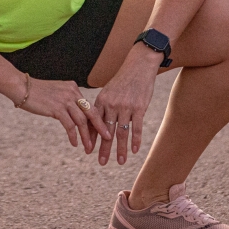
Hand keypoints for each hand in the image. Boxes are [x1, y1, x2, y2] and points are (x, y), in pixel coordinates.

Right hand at [19, 77, 110, 152]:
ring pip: (81, 121)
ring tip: (89, 148)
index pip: (89, 106)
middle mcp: (72, 93)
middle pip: (91, 112)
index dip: (96, 119)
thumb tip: (74, 114)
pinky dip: (73, 136)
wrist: (21, 87)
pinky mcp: (57, 109)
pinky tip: (75, 143)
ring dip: (86, 136)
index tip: (102, 130)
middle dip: (100, 127)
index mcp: (74, 88)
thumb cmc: (38, 92)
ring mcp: (65, 100)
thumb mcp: (57, 93)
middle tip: (107, 138)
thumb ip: (67, 101)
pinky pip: (69, 125)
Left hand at [93, 44, 160, 164]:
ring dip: (121, 149)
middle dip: (104, 149)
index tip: (88, 152)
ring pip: (121, 132)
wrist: (139, 66)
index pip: (94, 124)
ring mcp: (125, 106)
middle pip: (106, 132)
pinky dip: (135, 140)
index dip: (91, 138)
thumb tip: (96, 125)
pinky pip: (136, 127)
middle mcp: (112, 105)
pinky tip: (135, 150)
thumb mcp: (109, 92)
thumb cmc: (123, 81)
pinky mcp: (139, 107)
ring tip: (120, 161)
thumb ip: (103, 108)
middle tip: (101, 162)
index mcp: (102, 101)